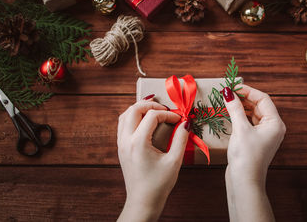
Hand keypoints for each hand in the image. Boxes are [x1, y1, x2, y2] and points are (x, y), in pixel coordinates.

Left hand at [117, 96, 189, 221]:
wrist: (143, 201)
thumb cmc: (159, 184)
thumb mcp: (174, 161)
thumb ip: (181, 139)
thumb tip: (186, 123)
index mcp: (138, 142)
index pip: (152, 115)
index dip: (168, 114)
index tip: (179, 119)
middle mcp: (126, 140)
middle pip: (134, 109)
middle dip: (151, 105)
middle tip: (165, 109)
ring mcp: (121, 143)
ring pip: (125, 114)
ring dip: (140, 109)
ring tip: (155, 111)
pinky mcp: (121, 148)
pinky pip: (123, 124)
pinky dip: (133, 117)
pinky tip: (145, 122)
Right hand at [222, 85, 285, 221]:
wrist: (244, 181)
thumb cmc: (246, 156)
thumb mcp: (241, 129)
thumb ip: (235, 108)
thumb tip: (228, 92)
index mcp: (275, 123)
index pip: (263, 99)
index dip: (248, 91)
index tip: (232, 87)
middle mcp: (273, 127)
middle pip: (258, 105)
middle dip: (243, 98)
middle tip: (228, 93)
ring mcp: (264, 135)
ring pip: (253, 114)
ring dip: (241, 107)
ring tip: (227, 102)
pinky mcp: (255, 140)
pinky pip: (249, 122)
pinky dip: (240, 116)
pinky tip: (230, 114)